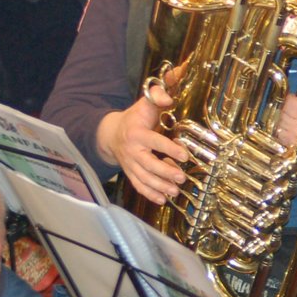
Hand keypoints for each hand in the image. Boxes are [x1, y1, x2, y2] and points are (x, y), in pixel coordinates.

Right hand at [96, 77, 187, 204]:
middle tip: (181, 177)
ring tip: (175, 191)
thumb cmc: (135, 118)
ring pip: (143, 178)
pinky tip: (162, 200)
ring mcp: (130, 164)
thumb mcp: (145, 104)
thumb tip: (169, 96)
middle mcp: (132, 151)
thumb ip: (157, 96)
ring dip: (159, 186)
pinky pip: (138, 186)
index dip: (169, 149)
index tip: (184, 155)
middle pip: (148, 164)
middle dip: (165, 172)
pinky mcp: (130, 173)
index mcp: (137, 133)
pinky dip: (149, 194)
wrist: (111, 133)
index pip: (154, 142)